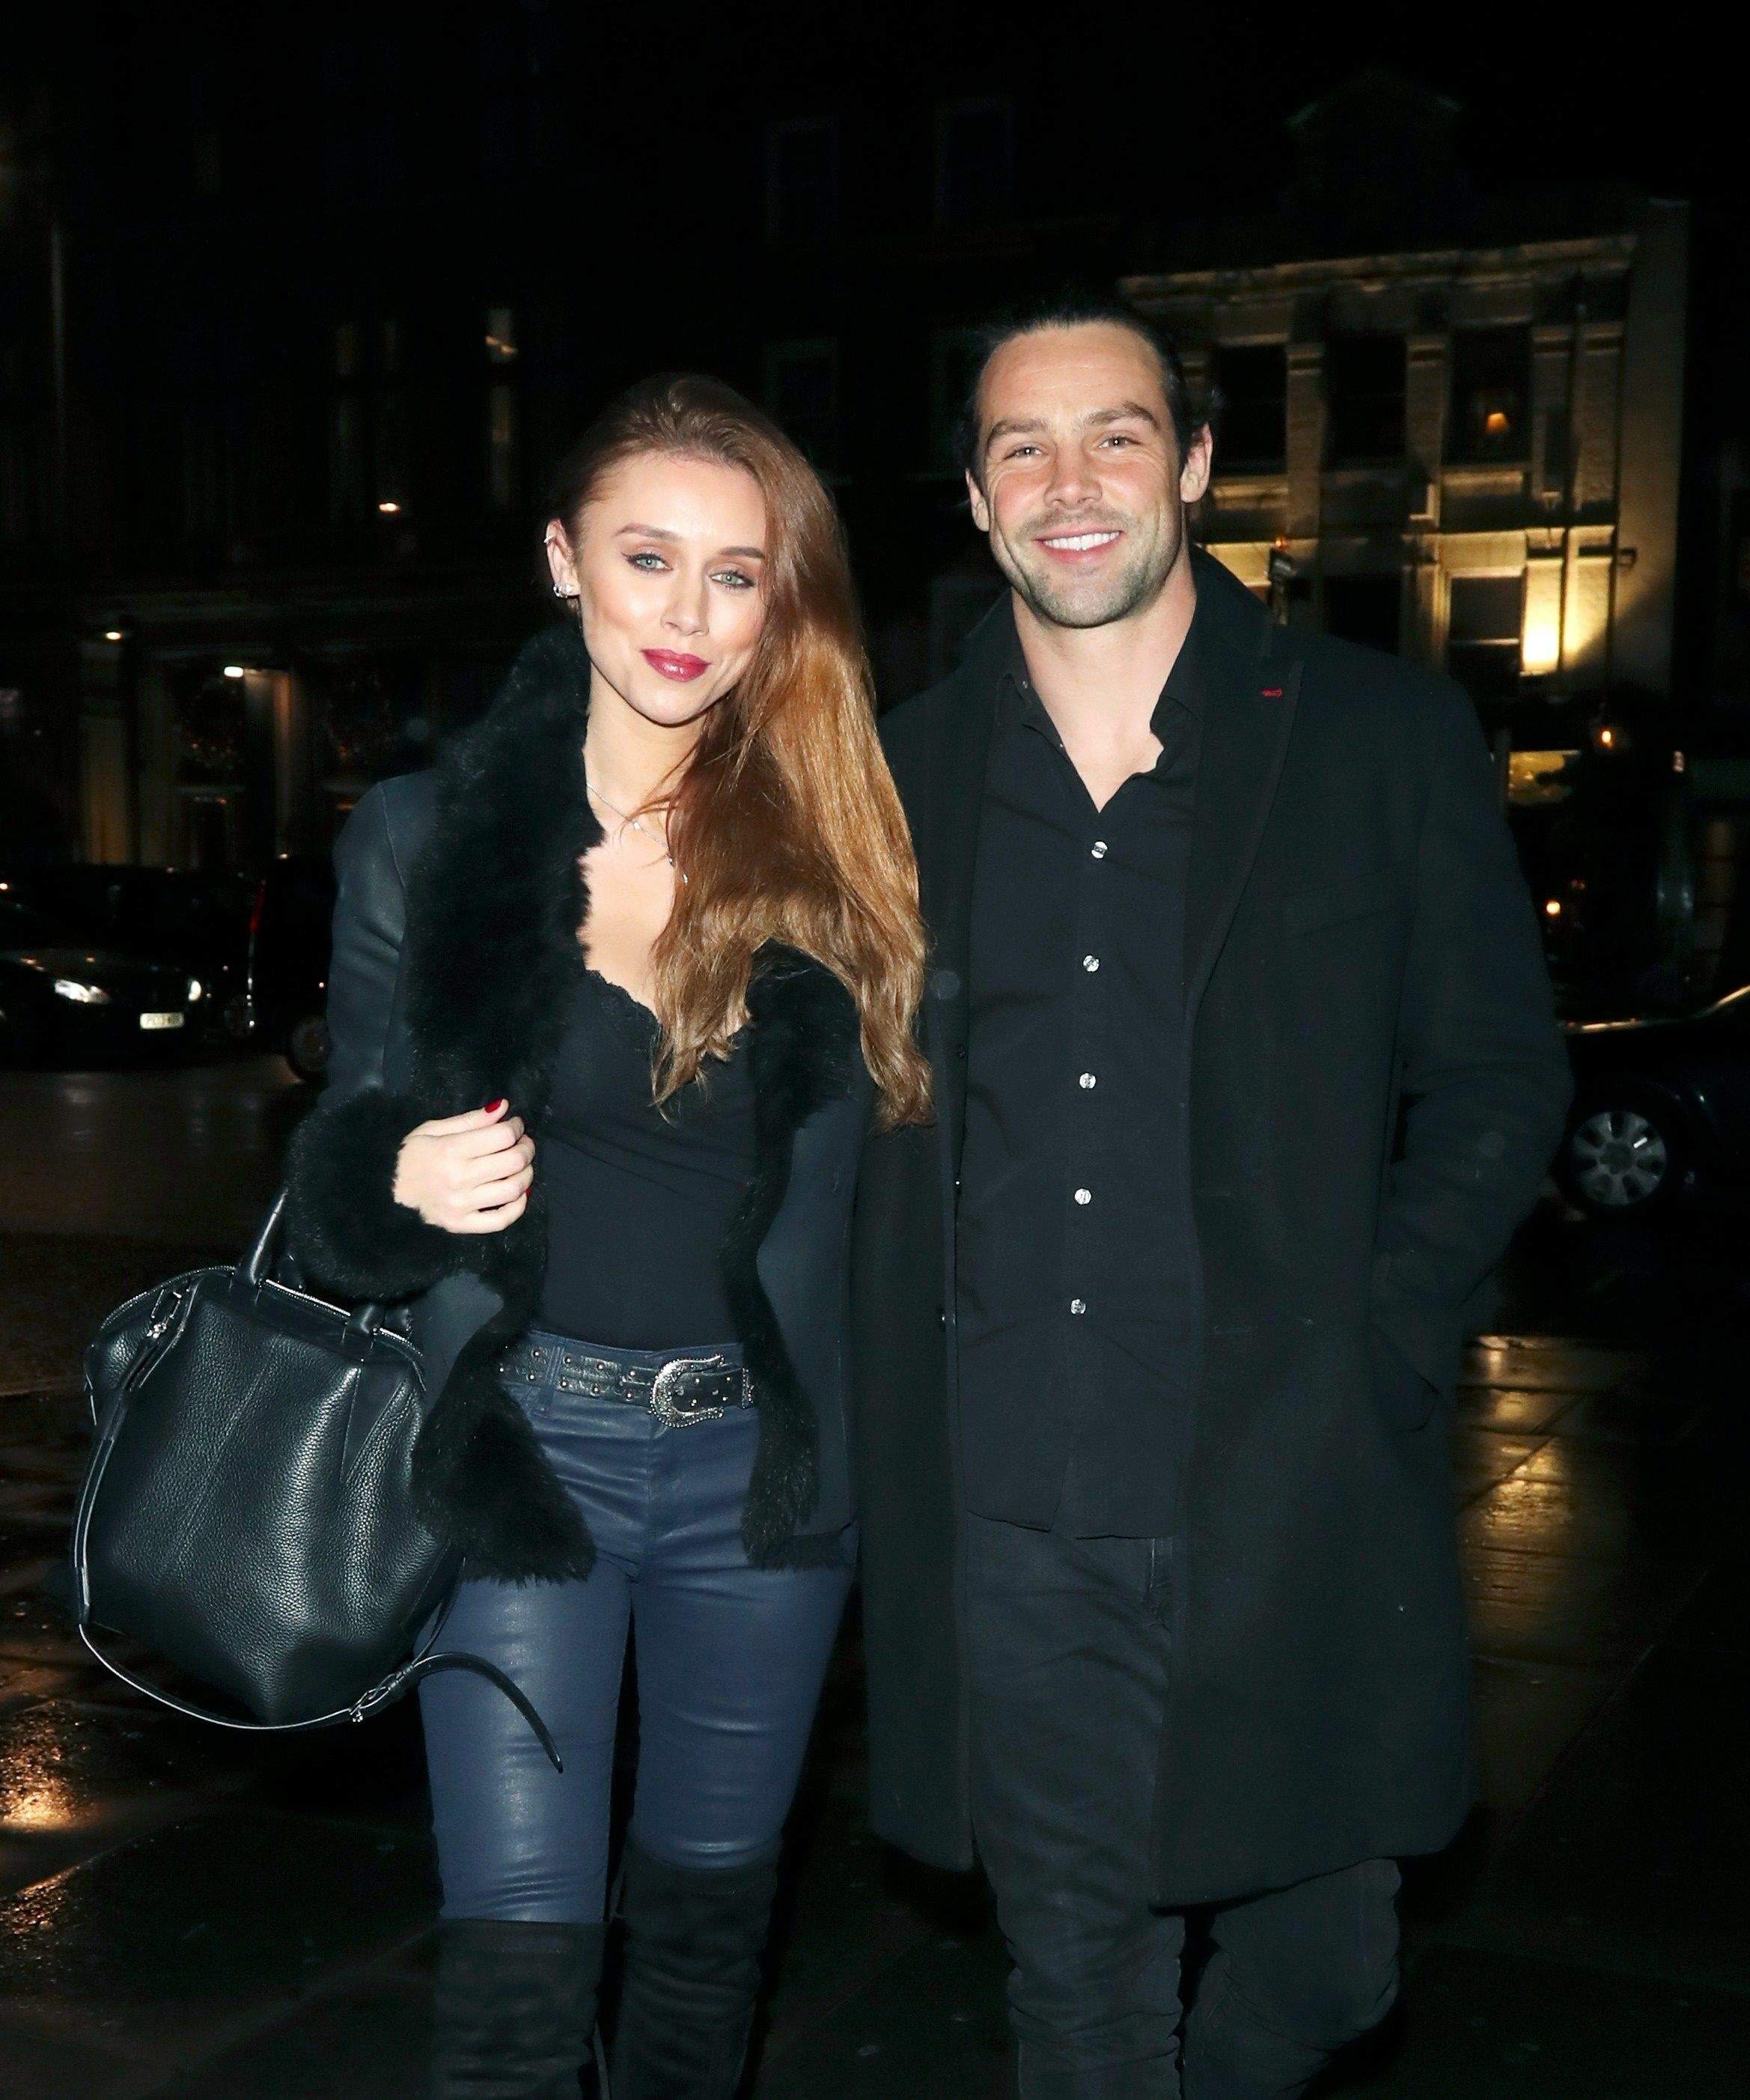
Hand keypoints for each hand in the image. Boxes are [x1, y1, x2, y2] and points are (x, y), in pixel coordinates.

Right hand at [393, 1100, 534, 1233]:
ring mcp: (461, 1205)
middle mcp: (459, 1178)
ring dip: (527, 1174)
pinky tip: (519, 1194)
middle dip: (526, 1147)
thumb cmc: (408, 1156)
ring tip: (521, 1166)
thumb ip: (470, 1120)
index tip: (515, 1125)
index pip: (501, 1136)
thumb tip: (502, 1107)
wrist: (382, 1191)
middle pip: (513, 1161)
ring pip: (513, 1189)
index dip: (516, 1127)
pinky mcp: (461, 1225)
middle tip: (523, 1143)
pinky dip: (518, 1207)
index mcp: (451, 1150)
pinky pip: (501, 1220)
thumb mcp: (432, 1129)